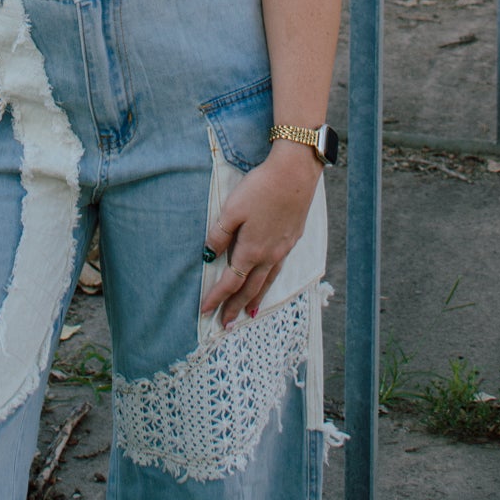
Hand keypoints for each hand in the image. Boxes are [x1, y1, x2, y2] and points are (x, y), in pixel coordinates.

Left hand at [200, 142, 320, 326]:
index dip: (216, 298)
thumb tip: (209, 256)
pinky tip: (269, 281)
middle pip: (249, 289)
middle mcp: (268, 256)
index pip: (230, 282)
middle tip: (225, 325)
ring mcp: (283, 249)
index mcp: (251, 250)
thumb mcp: (232, 209)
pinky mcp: (292, 239)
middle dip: (235, 307)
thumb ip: (220, 235)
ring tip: (249, 314)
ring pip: (267, 283)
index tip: (204, 311)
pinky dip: (270, 283)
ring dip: (255, 300)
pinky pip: (278, 271)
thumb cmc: (260, 189)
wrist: (295, 175)